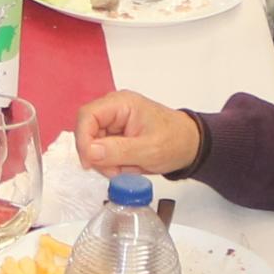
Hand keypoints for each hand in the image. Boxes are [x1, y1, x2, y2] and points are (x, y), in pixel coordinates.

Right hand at [74, 90, 202, 175]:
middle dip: (99, 156)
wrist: (190, 145)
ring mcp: (113, 122)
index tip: (89, 162)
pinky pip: (102, 152)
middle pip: (88, 132)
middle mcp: (113, 110)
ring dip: (107, 162)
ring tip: (130, 166)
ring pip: (93, 145)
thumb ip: (118, 151)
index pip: (87, 116)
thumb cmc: (176, 140)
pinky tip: (130, 165)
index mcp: (121, 104)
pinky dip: (113, 163)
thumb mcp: (149, 150)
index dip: (83, 139)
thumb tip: (90, 152)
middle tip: (116, 170)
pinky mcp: (115, 135)